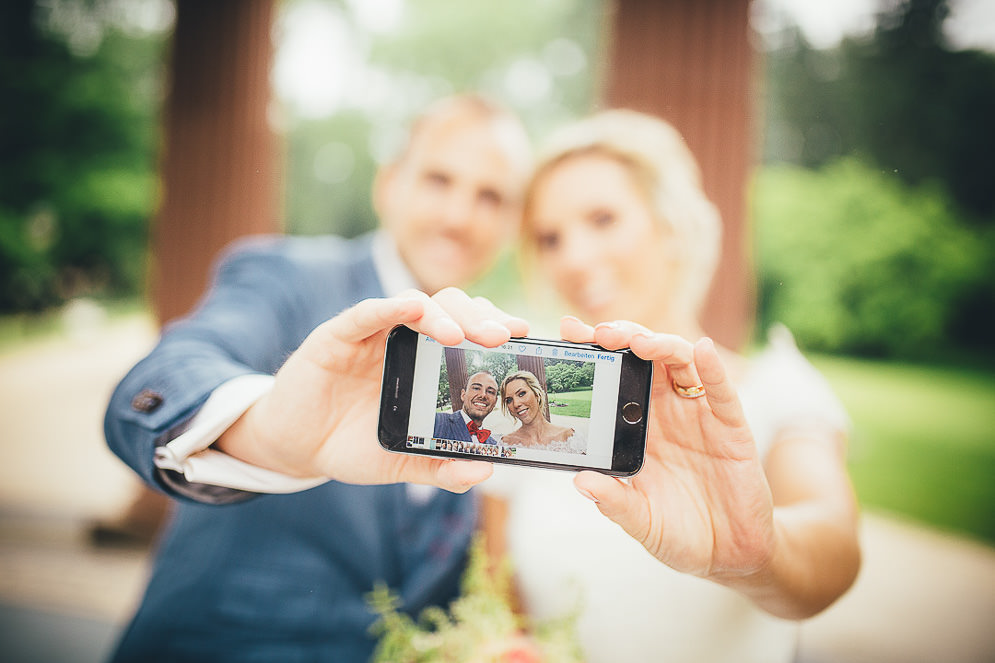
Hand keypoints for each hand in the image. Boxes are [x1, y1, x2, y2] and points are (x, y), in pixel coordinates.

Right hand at [217, 288, 527, 492]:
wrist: (295, 447)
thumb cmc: (353, 445)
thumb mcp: (402, 462)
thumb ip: (440, 467)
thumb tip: (482, 472)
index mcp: (429, 363)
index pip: (470, 332)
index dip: (497, 328)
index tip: (526, 337)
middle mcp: (406, 340)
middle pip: (452, 309)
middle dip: (481, 318)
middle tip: (504, 336)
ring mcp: (373, 334)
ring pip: (416, 303)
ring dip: (443, 314)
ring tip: (460, 336)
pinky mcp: (337, 335)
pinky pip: (367, 314)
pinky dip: (389, 308)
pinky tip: (410, 309)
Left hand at [563, 317, 776, 582]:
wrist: (729, 554)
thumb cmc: (679, 532)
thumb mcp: (640, 521)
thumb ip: (615, 502)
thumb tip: (581, 481)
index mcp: (636, 427)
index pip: (612, 377)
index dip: (594, 353)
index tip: (568, 334)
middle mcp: (665, 412)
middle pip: (643, 358)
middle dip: (622, 337)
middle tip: (598, 333)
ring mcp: (698, 415)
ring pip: (680, 363)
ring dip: (660, 345)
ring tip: (638, 342)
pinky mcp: (731, 427)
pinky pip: (721, 391)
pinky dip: (713, 367)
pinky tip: (702, 350)